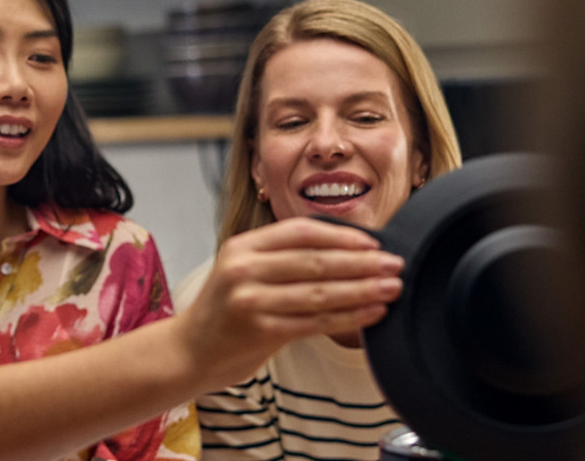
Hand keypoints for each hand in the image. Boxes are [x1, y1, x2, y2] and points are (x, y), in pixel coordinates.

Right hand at [176, 217, 404, 386]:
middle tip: (396, 265)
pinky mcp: (260, 331)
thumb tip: (348, 251)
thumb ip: (281, 258)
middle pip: (315, 260)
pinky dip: (349, 317)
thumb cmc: (225, 312)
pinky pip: (315, 322)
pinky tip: (372, 313)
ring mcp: (250, 300)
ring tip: (393, 288)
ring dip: (363, 289)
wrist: (188, 352)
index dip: (342, 235)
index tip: (374, 243)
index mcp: (242, 246)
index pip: (301, 231)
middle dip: (362, 263)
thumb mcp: (242, 272)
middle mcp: (243, 269)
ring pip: (320, 292)